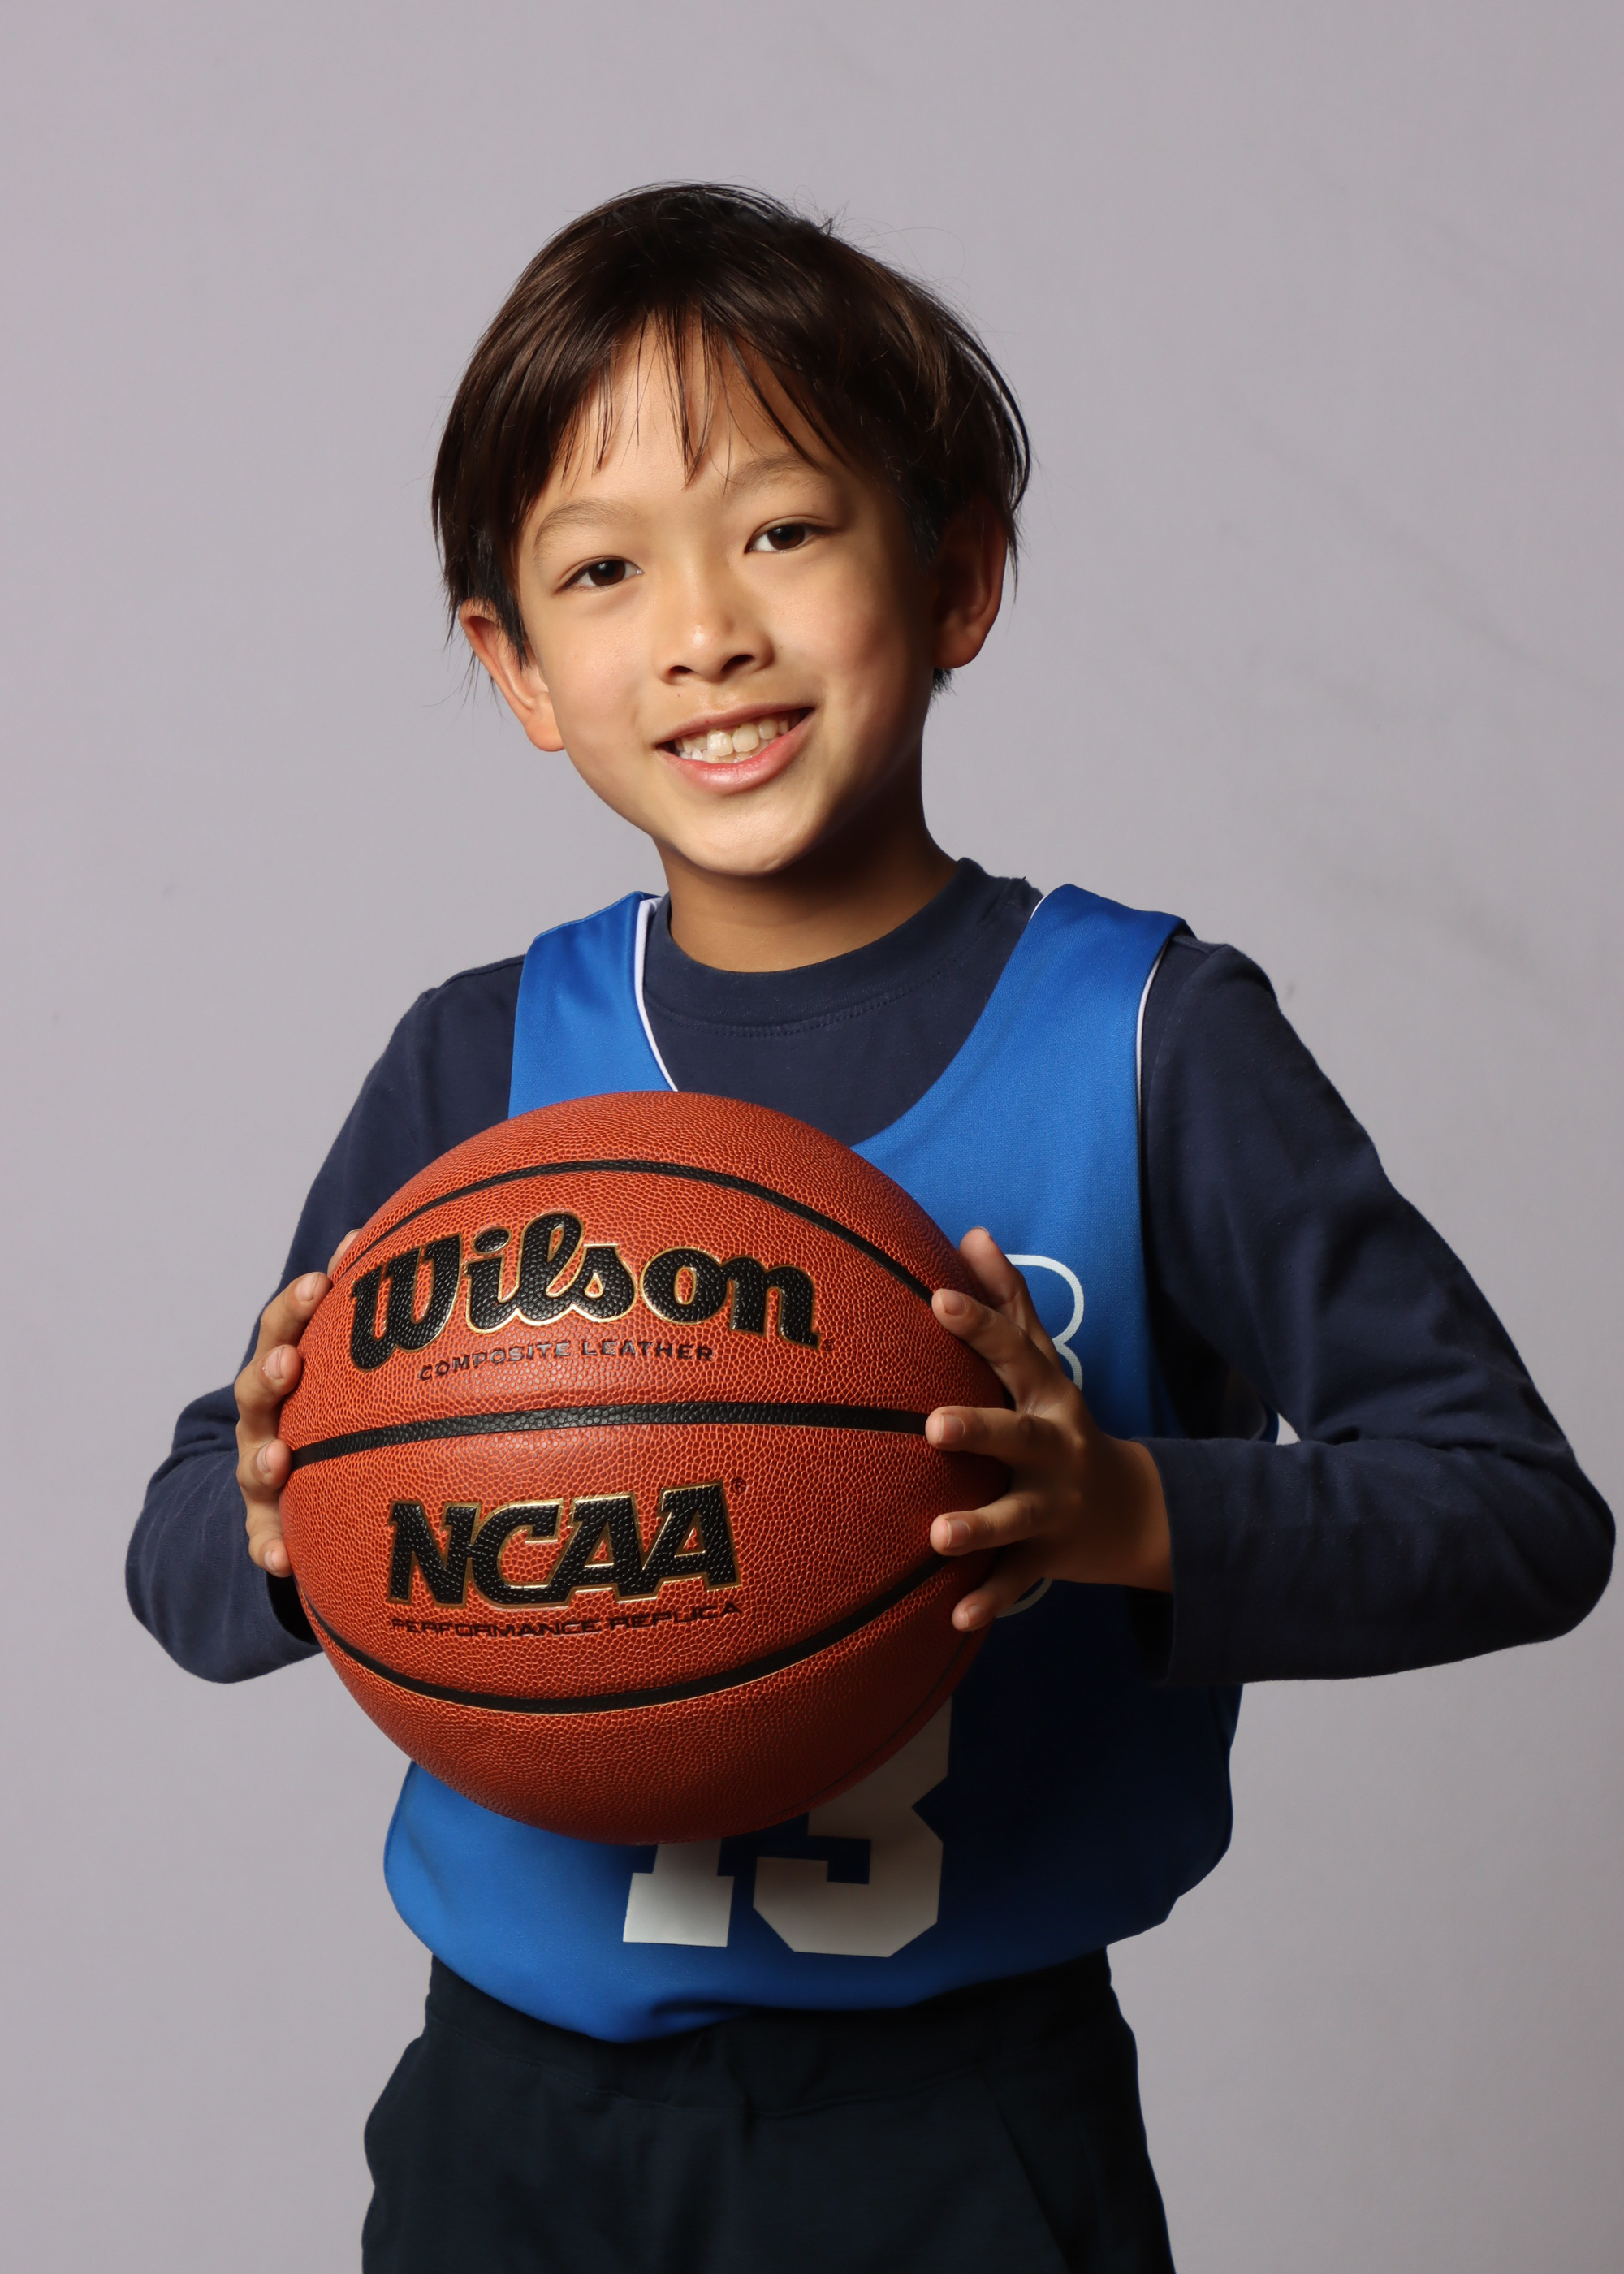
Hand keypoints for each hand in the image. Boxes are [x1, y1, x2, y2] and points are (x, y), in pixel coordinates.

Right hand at [234, 1231, 356, 1577]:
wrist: (292, 1480)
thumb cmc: (332, 1404)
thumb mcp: (346, 1363)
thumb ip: (374, 1312)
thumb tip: (424, 1233)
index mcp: (286, 1367)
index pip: (284, 1326)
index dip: (298, 1304)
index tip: (322, 1284)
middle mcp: (266, 1416)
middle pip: (257, 1388)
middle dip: (270, 1371)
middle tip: (288, 1361)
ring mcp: (261, 1469)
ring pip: (255, 1463)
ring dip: (265, 1460)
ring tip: (280, 1461)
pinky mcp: (267, 1523)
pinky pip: (264, 1538)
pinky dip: (270, 1548)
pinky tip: (283, 1562)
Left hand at [927, 1228, 1171, 1629]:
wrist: (1133, 1511)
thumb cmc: (1060, 1423)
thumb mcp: (1043, 1364)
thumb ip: (1009, 1302)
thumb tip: (974, 1233)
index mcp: (1047, 1396)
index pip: (1013, 1353)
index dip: (979, 1325)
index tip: (938, 1299)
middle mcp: (1054, 1447)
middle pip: (1019, 1434)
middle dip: (981, 1428)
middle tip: (932, 1425)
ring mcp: (1053, 1505)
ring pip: (1017, 1516)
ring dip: (980, 1526)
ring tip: (938, 1535)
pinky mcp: (1046, 1557)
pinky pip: (1017, 1582)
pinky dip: (989, 1601)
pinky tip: (955, 1617)